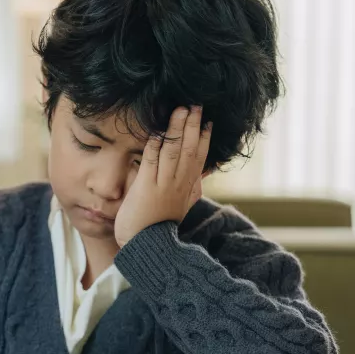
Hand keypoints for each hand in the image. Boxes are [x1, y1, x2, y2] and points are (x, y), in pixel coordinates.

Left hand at [114, 106, 210, 247]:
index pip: (198, 158)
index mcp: (186, 188)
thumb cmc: (158, 227)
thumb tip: (204, 172)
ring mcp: (163, 185)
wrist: (146, 248)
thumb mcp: (182, 205)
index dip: (204, 139)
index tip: (208, 121)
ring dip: (177, 129)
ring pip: (173, 151)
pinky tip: (157, 131)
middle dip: (192, 126)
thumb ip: (192, 187)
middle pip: (188, 150)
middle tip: (196, 105)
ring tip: (181, 110)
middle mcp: (178, 184)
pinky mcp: (146, 187)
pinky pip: (152, 161)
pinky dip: (155, 145)